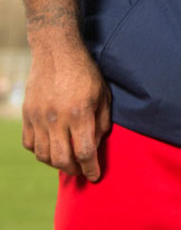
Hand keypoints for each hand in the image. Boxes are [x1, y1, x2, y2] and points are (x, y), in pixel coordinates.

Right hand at [22, 39, 111, 181]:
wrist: (56, 52)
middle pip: (61, 159)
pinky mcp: (27, 115)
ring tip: (68, 162)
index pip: (85, 151)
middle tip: (82, 172)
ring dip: (56, 163)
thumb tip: (97, 145)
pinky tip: (51, 149)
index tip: (95, 177)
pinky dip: (40, 152)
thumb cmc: (86, 73)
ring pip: (43, 155)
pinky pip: (30, 143)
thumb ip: (101, 122)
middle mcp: (57, 118)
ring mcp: (38, 117)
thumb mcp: (103, 95)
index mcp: (80, 113)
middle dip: (74, 171)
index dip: (91, 168)